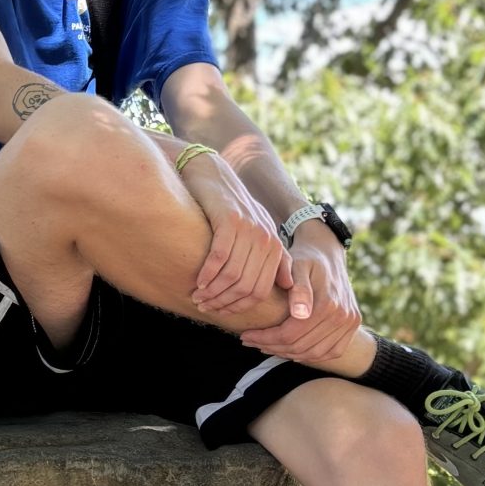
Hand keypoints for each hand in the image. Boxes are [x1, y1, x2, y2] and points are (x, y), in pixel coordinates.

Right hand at [184, 153, 293, 316]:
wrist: (212, 173)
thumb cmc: (230, 207)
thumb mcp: (256, 231)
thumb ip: (274, 258)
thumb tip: (287, 285)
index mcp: (274, 247)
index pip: (261, 290)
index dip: (240, 306)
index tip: (220, 312)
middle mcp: (266, 239)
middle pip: (247, 286)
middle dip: (225, 302)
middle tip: (204, 307)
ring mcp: (249, 229)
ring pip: (233, 275)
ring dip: (214, 291)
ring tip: (197, 297)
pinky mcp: (230, 221)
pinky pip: (220, 257)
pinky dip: (208, 273)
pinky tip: (198, 281)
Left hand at [240, 230, 361, 364]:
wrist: (327, 254)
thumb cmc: (304, 259)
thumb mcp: (297, 266)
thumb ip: (299, 289)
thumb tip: (300, 314)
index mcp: (327, 303)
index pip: (290, 334)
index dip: (265, 338)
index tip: (245, 336)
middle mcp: (342, 316)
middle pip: (301, 346)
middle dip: (272, 347)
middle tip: (251, 342)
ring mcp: (350, 323)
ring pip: (315, 354)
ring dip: (288, 354)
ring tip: (266, 346)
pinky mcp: (352, 326)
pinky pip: (331, 352)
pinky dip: (310, 356)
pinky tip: (290, 349)